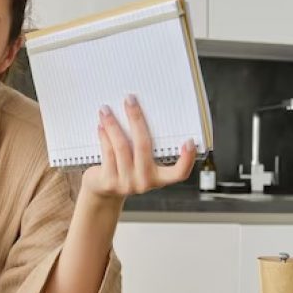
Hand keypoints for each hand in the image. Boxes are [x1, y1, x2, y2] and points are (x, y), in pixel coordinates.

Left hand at [81, 94, 195, 199]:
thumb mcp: (140, 163)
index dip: (187, 160)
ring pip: (121, 146)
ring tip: (106, 110)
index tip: (190, 141)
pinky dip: (104, 136)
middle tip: (130, 100)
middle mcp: (145, 182)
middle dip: (136, 119)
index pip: (179, 173)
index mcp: (159, 178)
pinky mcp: (109, 182)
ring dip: (113, 125)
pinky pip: (108, 153)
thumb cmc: (125, 170)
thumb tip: (139, 112)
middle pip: (143, 146)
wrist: (103, 192)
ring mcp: (127, 183)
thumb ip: (144, 147)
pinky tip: (102, 125)